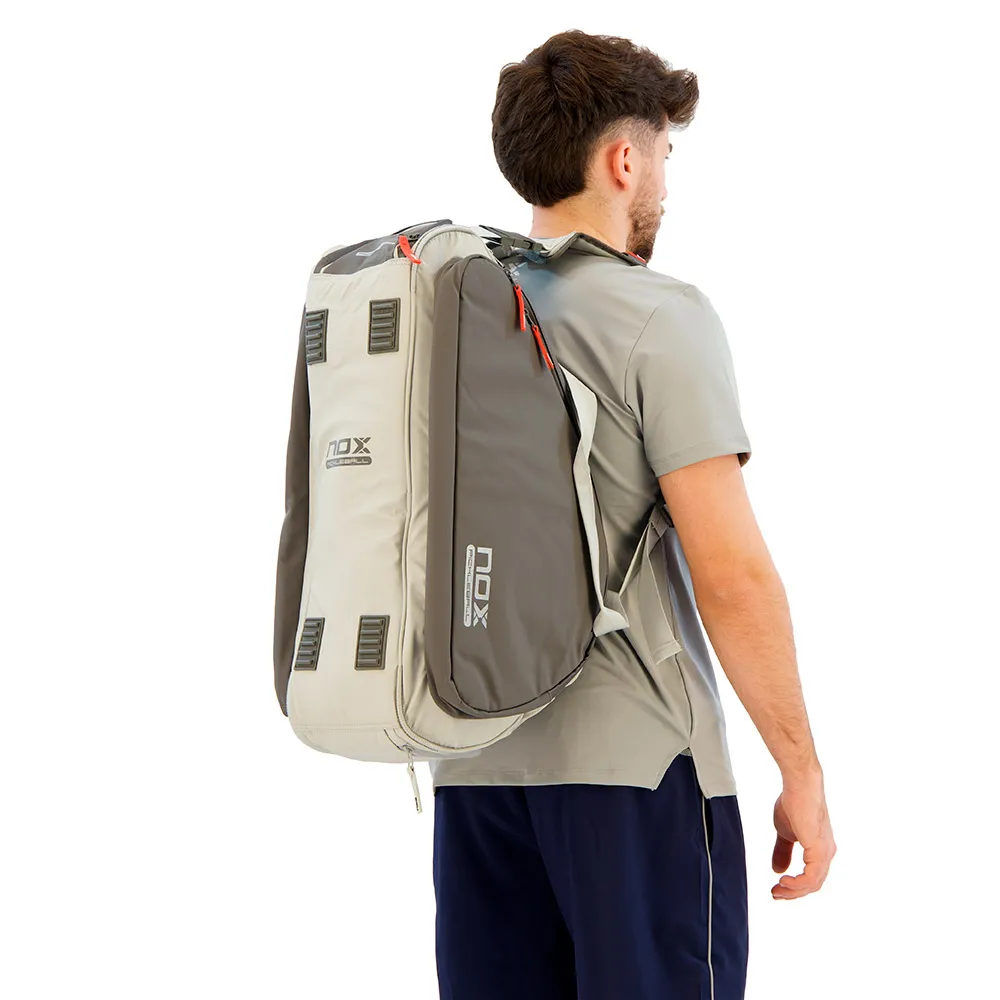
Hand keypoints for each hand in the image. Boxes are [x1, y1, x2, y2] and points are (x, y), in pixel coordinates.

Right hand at [771, 774, 835, 898]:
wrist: (800, 787)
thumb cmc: (793, 803)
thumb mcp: (784, 832)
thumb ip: (782, 851)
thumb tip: (777, 870)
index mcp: (819, 849)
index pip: (811, 877)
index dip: (794, 887)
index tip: (776, 888)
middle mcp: (826, 854)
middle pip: (813, 885)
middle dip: (792, 893)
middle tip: (775, 894)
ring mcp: (825, 853)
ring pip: (813, 884)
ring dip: (793, 891)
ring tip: (777, 890)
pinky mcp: (820, 850)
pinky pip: (811, 877)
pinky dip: (797, 884)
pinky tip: (783, 880)